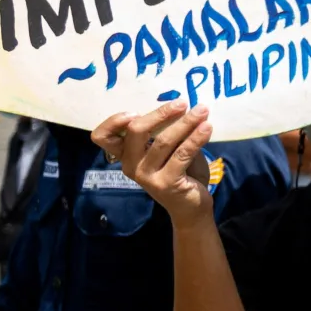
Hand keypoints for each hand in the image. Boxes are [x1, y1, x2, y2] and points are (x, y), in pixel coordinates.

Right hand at [93, 103, 214, 226]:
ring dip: (185, 122)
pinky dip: (196, 138)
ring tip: (202, 111)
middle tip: (182, 103)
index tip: (134, 110)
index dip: (113, 121)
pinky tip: (207, 128)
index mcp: (126, 155)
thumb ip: (164, 133)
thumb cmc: (179, 173)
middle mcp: (131, 165)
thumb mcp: (168, 151)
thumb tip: (179, 106)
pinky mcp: (167, 183)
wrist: (190, 207)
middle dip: (160, 114)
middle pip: (136, 131)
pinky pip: (182, 154)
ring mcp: (147, 176)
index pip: (103, 137)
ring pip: (163, 141)